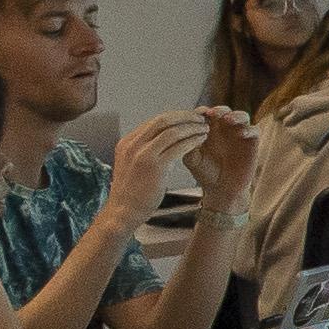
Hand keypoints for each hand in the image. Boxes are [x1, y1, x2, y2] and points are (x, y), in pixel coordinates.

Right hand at [102, 107, 192, 226]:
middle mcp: (133, 145)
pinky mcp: (154, 167)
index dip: (175, 117)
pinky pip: (178, 147)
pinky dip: (192, 141)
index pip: (154, 121)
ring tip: (204, 129)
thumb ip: (143, 150)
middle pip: (163, 120)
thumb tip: (161, 140)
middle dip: (185, 117)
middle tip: (200, 118)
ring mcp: (143, 155)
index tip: (189, 118)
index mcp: (127, 142)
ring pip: (172, 131)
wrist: (123, 212)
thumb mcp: (131, 164)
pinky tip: (201, 141)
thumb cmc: (132, 192)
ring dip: (192, 128)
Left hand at [186, 103, 261, 209]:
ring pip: (242, 116)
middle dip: (219, 110)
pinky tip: (241, 134)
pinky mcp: (252, 143)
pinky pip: (254, 130)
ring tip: (228, 119)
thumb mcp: (192, 159)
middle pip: (224, 111)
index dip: (202, 111)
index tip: (197, 114)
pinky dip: (249, 129)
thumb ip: (188, 145)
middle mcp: (225, 129)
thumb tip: (187, 131)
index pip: (206, 113)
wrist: (221, 190)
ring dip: (235, 115)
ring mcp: (239, 134)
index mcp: (208, 129)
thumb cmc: (205, 173)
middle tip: (212, 113)